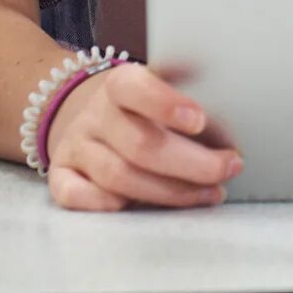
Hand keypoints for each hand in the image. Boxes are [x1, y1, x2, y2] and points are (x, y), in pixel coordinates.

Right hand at [42, 63, 242, 211]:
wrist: (91, 115)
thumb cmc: (144, 110)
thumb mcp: (166, 92)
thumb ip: (191, 108)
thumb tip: (230, 137)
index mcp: (120, 85)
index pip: (134, 88)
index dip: (165, 104)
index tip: (200, 120)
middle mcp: (95, 116)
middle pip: (138, 144)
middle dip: (191, 164)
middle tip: (229, 168)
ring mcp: (76, 147)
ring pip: (117, 176)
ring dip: (170, 192)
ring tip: (211, 193)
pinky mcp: (62, 175)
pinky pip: (75, 195)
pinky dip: (106, 205)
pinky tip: (142, 207)